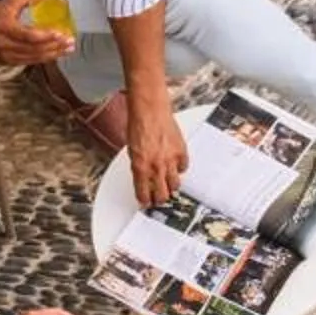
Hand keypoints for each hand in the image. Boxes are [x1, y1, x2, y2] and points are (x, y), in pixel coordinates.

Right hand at [0, 0, 78, 66]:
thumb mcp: (12, 0)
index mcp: (5, 27)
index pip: (30, 36)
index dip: (48, 36)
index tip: (63, 34)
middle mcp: (4, 44)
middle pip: (34, 50)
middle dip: (56, 47)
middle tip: (71, 43)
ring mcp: (4, 56)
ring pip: (33, 59)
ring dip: (53, 55)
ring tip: (67, 50)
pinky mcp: (5, 62)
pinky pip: (28, 62)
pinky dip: (42, 59)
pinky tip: (54, 54)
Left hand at [128, 93, 188, 207]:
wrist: (150, 110)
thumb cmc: (138, 126)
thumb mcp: (131, 150)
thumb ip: (138, 167)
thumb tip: (142, 179)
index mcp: (140, 167)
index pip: (144, 194)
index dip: (145, 202)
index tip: (146, 203)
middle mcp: (156, 166)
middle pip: (162, 194)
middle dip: (159, 199)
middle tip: (158, 199)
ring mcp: (170, 160)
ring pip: (175, 185)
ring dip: (170, 187)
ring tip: (168, 185)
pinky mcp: (181, 152)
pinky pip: (183, 168)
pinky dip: (179, 169)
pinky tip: (175, 167)